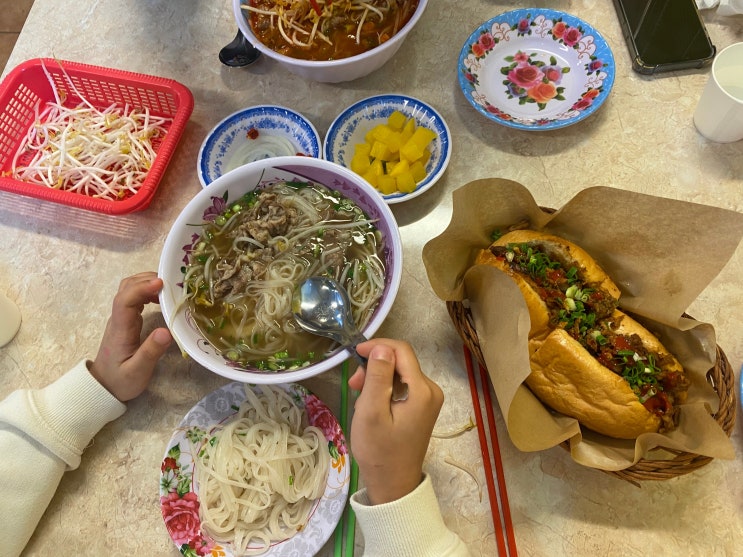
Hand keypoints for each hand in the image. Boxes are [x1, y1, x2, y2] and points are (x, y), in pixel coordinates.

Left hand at [89, 272, 171, 401]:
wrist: (103, 386)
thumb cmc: (120, 381)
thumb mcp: (137, 372)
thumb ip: (151, 352)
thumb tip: (166, 331)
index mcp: (121, 328)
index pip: (125, 299)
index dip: (142, 288)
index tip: (162, 284)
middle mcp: (119, 318)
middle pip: (126, 287)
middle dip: (148, 280)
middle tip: (173, 283)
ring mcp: (121, 317)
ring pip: (129, 289)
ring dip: (147, 283)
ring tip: (170, 288)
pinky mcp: (126, 320)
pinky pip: (134, 297)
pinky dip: (148, 291)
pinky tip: (162, 298)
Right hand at [348, 339, 443, 504]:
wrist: (392, 484)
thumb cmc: (379, 451)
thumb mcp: (371, 412)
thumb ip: (377, 376)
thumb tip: (381, 347)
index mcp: (422, 390)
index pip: (402, 351)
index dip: (378, 346)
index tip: (354, 353)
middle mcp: (431, 390)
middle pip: (401, 362)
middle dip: (375, 367)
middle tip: (354, 385)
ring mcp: (428, 400)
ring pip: (400, 374)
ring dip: (377, 379)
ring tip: (361, 401)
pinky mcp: (422, 407)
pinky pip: (402, 387)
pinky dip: (385, 390)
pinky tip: (372, 406)